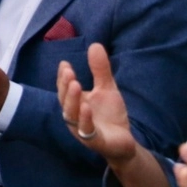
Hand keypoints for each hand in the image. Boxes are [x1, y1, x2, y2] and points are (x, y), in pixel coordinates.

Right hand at [57, 43, 136, 163]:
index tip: (65, 64)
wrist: (123, 141)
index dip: (62, 77)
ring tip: (75, 85)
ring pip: (71, 115)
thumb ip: (100, 70)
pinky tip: (87, 107)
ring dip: (72, 100)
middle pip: (64, 101)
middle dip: (65, 87)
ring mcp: (81, 130)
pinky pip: (85, 131)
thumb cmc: (110, 115)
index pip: (64, 89)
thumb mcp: (107, 88)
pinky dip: (84, 119)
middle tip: (69, 73)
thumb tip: (95, 45)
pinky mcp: (94, 141)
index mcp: (75, 103)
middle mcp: (74, 116)